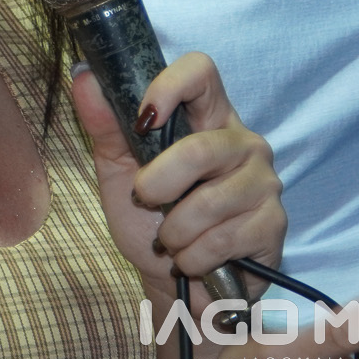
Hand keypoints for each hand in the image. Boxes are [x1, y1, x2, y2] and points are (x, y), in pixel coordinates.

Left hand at [73, 53, 284, 308]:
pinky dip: (195, 256)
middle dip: (159, 185)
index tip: (143, 120)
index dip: (170, 86)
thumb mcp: (120, 174)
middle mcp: (243, 143)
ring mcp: (264, 182)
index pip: (201, 72)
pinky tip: (196, 258)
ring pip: (210, 201)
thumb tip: (84, 77)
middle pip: (201, 149)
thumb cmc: (149, 222)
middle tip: (147, 201)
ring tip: (174, 239)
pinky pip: (224, 238)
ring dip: (175, 232)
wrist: (176, 287)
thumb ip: (106, 127)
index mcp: (207, 118)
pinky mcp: (273, 223)